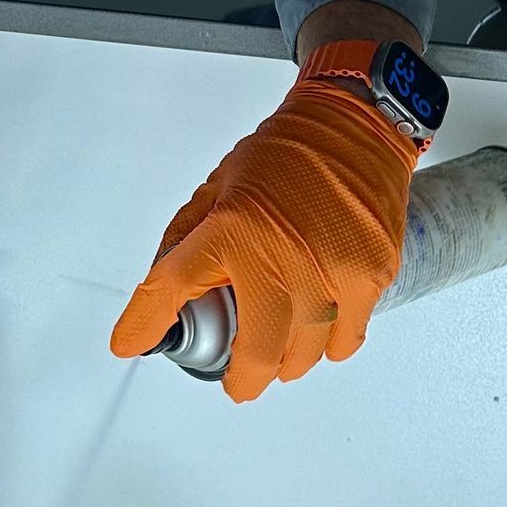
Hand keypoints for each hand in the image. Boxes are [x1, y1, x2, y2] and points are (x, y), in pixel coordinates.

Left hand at [110, 71, 417, 402]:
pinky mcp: (373, 274)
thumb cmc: (289, 152)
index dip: (146, 325)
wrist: (355, 126)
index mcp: (234, 230)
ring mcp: (335, 270)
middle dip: (246, 379)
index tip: (133, 342)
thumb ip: (188, 240)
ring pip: (308, 355)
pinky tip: (320, 333)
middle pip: (260, 353)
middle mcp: (284, 257)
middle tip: (240, 380)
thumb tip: (165, 291)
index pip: (172, 289)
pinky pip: (348, 338)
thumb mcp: (219, 186)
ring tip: (281, 353)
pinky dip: (331, 344)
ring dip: (289, 362)